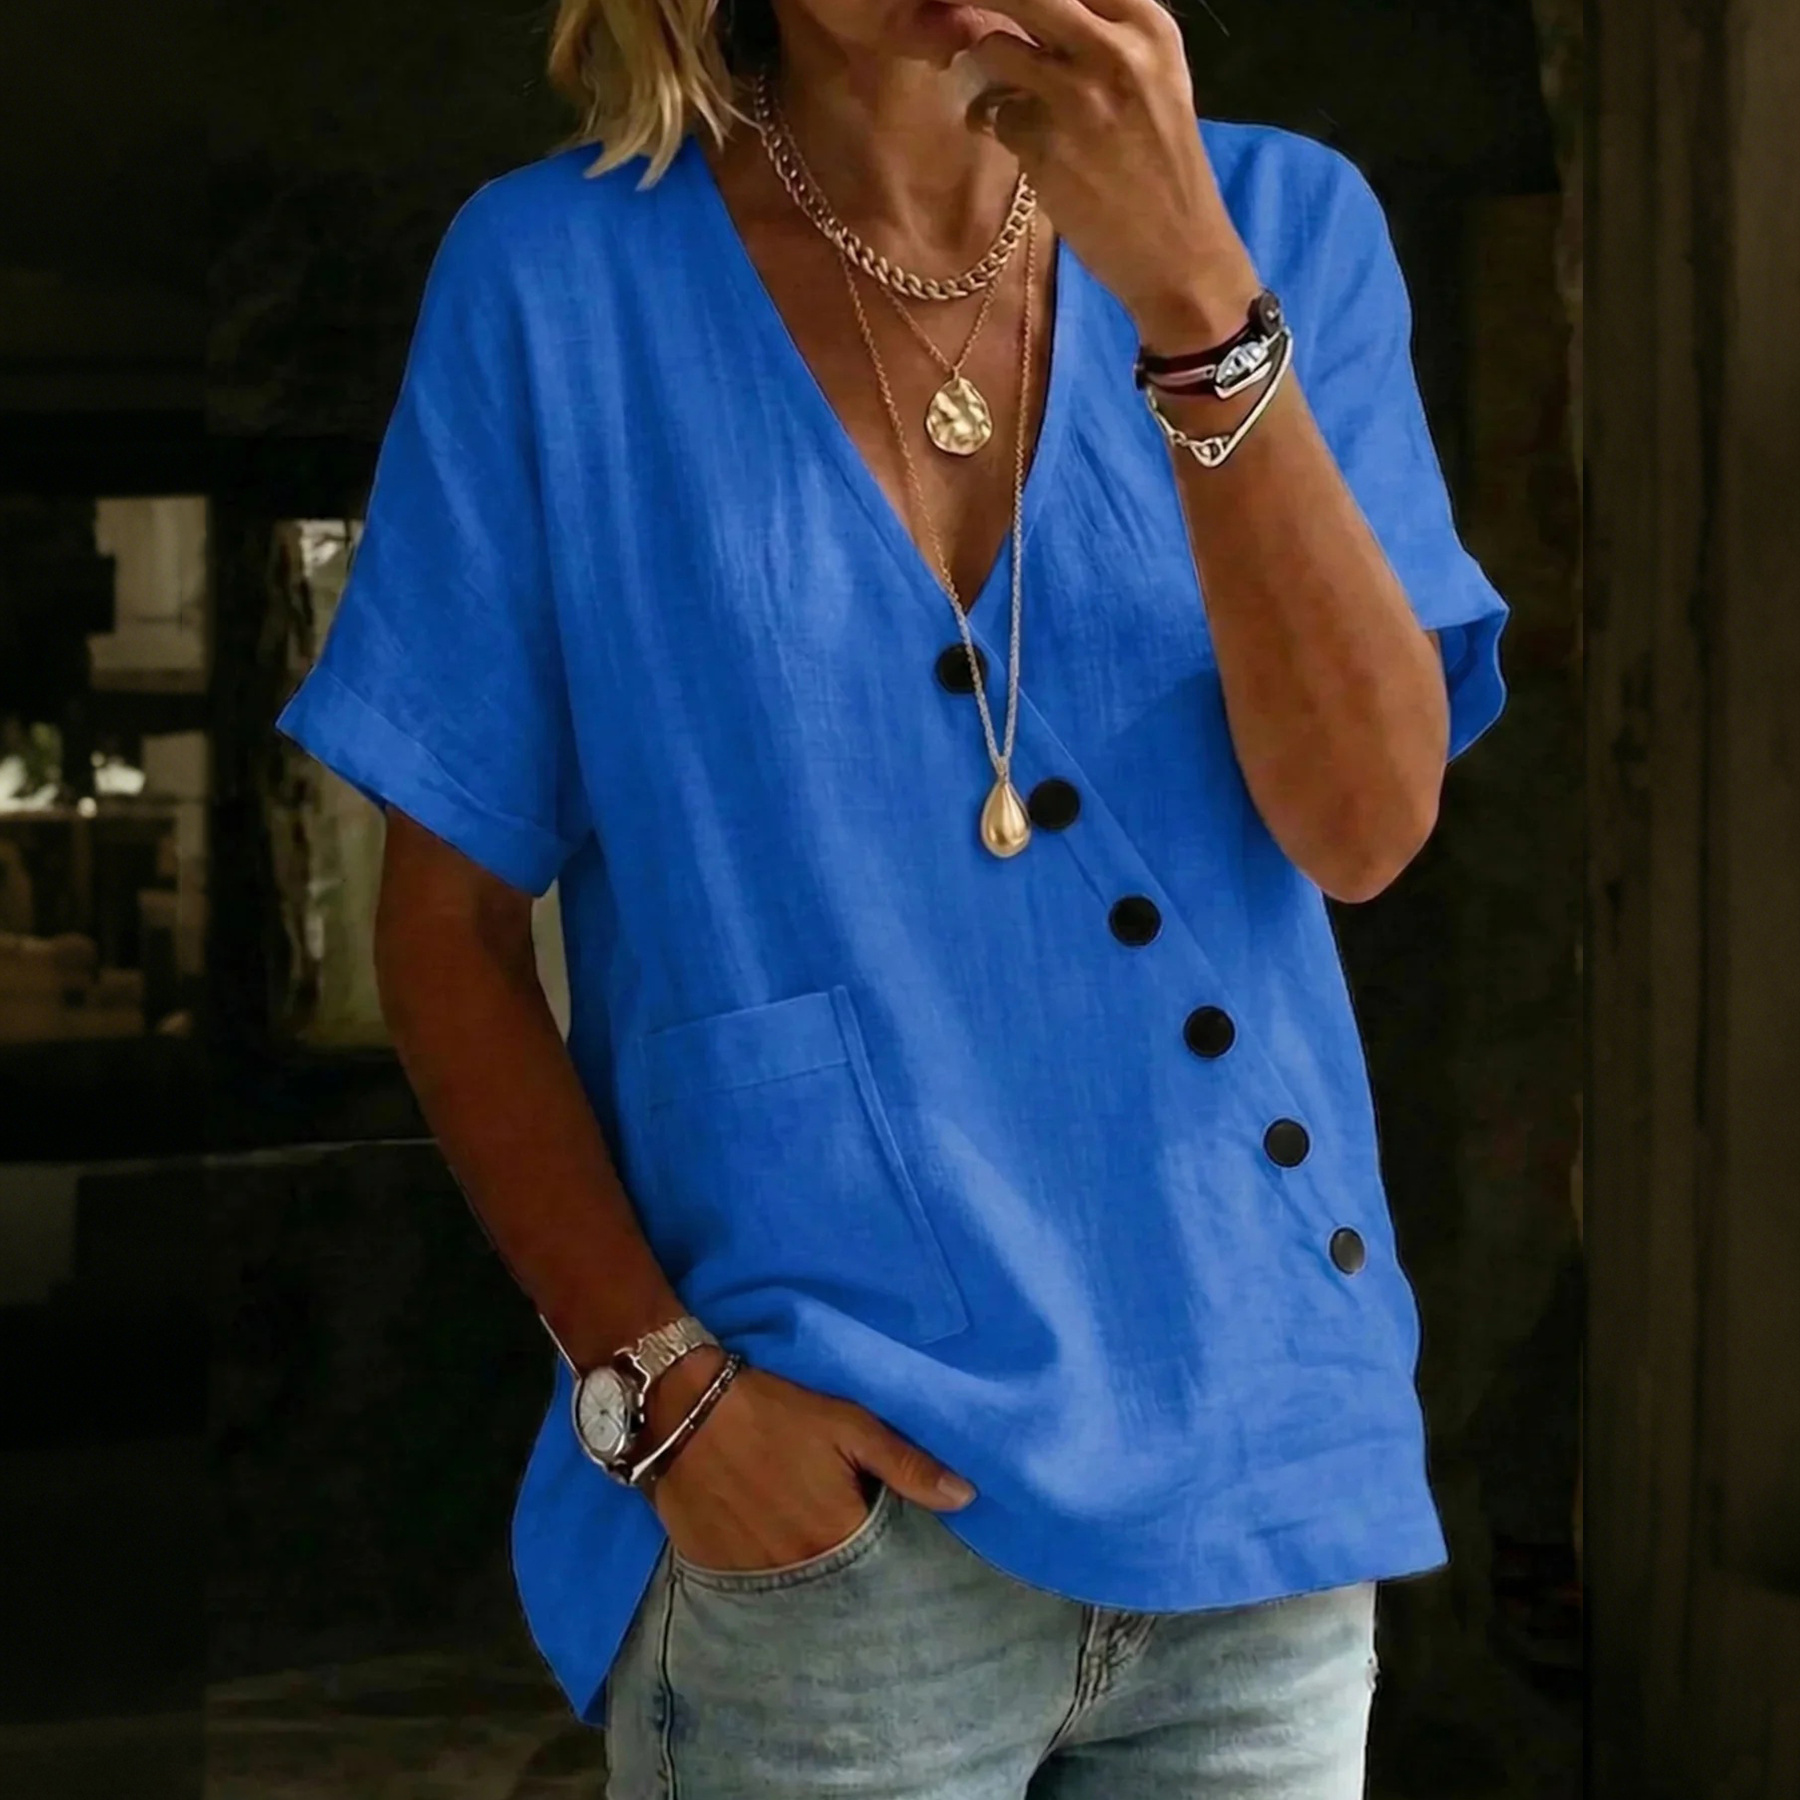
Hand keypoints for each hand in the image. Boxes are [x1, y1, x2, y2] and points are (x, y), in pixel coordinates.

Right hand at [641, 1350, 977, 1573]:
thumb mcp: (849, 1425)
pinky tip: (775, 1553)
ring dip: (812, 1578)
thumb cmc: (776, 1412)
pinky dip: (771, 1578)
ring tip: (813, 1550)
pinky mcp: (718, 1573)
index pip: (883, 1568)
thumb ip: (907, 1465)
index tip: (898, 1547)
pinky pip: (757, 1592)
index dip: (892, 1557)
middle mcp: (798, 1571)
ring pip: (799, 1594)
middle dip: (854, 1574)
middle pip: (841, 1587)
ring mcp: (754, 1579)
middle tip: (854, 1547)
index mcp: (838, 1535)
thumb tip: (967, 1498)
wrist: (684, 1410)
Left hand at [954, 0, 1262, 345]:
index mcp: (1150, 26)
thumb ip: (1107, 37)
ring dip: (985, 66)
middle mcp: (1116, 48)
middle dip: (989, 1)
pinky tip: (1014, 141)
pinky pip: (993, 112)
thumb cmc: (1165, 168)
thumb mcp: (1155, 81)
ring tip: (1000, 91)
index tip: (1008, 3)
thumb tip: (1037, 14)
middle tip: (959, 8)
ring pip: (997, 48)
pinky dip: (992, 123)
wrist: (1179, 252)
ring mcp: (1078, 97)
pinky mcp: (1045, 145)